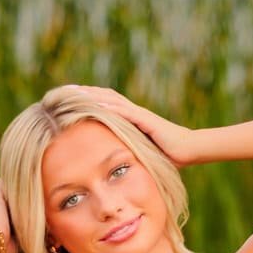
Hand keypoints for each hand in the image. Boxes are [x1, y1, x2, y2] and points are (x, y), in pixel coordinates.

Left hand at [68, 85, 195, 167]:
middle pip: (105, 97)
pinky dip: (111, 107)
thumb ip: (128, 151)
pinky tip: (96, 105)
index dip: (88, 99)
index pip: (106, 104)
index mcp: (131, 119)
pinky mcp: (147, 121)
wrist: (189, 150)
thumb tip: (115, 164)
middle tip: (63, 88)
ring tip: (74, 92)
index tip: (68, 98)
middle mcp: (133, 113)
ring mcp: (140, 115)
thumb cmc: (169, 155)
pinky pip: (126, 112)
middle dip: (84, 92)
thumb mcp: (141, 153)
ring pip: (112, 100)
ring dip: (93, 95)